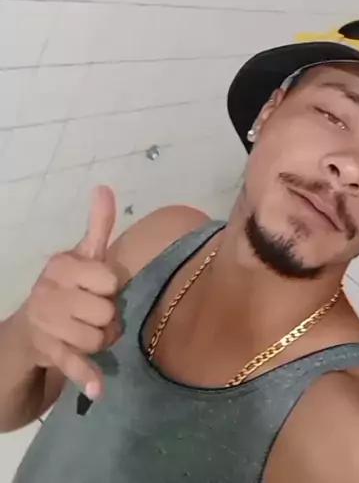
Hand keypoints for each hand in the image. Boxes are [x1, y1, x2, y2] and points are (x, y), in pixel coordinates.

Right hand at [20, 186, 120, 399]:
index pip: (108, 280)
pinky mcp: (50, 353)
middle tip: (97, 314)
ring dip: (102, 340)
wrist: (32, 326)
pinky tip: (98, 387)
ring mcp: (47, 324)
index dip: (110, 288)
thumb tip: (104, 187)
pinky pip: (74, 363)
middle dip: (109, 317)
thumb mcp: (83, 256)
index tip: (100, 288)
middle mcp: (49, 292)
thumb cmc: (69, 287)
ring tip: (91, 332)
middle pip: (105, 312)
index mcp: (61, 265)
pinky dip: (87, 376)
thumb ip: (98, 225)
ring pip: (98, 338)